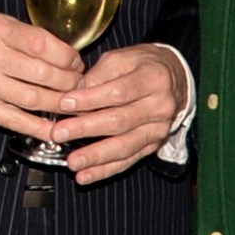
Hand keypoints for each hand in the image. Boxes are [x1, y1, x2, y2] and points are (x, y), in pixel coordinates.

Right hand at [0, 14, 84, 137]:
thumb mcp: (2, 25)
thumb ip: (32, 38)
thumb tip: (71, 60)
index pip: (42, 45)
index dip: (67, 57)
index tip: (76, 64)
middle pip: (41, 74)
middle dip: (68, 82)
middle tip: (78, 85)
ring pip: (32, 99)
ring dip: (58, 104)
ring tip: (69, 103)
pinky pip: (14, 120)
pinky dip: (38, 127)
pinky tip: (55, 129)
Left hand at [54, 43, 189, 183]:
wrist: (175, 78)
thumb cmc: (142, 66)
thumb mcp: (122, 58)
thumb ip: (98, 75)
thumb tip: (72, 95)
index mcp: (153, 79)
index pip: (119, 92)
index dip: (90, 99)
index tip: (65, 103)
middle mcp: (160, 106)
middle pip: (120, 121)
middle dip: (86, 129)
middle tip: (59, 133)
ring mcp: (158, 129)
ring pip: (125, 145)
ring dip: (95, 156)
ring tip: (72, 162)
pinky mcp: (153, 145)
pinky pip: (128, 160)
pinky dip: (105, 170)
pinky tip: (85, 175)